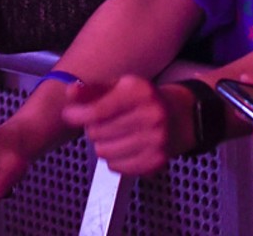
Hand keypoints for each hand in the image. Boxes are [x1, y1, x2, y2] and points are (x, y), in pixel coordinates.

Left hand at [58, 76, 193, 176]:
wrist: (182, 115)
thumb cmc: (145, 99)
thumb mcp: (121, 86)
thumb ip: (93, 90)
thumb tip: (70, 92)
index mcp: (140, 92)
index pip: (96, 111)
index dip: (77, 114)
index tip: (71, 114)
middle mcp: (151, 115)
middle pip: (97, 133)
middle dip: (95, 128)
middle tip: (107, 121)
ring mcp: (156, 140)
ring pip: (104, 153)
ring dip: (104, 144)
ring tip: (118, 134)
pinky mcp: (156, 161)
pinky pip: (116, 167)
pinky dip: (116, 159)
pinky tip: (127, 146)